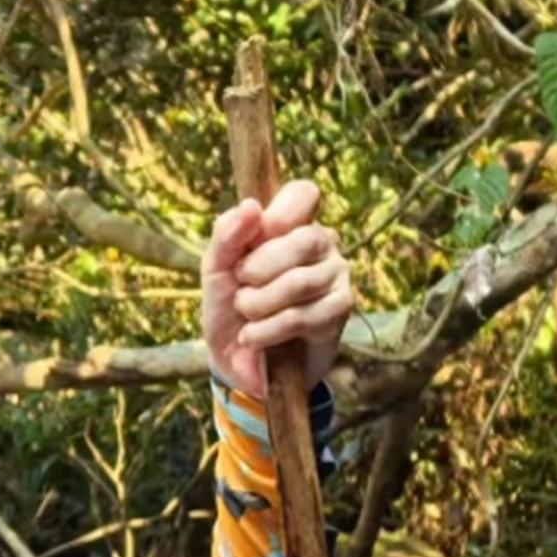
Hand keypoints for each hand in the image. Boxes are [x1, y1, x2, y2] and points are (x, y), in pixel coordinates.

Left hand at [202, 178, 353, 404]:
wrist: (237, 363)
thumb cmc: (229, 308)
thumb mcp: (215, 269)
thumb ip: (227, 235)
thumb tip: (251, 207)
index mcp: (293, 224)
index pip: (304, 194)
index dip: (278, 215)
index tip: (254, 239)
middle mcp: (323, 243)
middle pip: (304, 239)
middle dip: (258, 270)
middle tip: (240, 290)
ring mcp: (337, 275)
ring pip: (300, 281)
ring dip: (258, 305)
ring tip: (245, 317)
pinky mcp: (341, 310)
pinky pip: (302, 316)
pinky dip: (268, 330)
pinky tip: (254, 338)